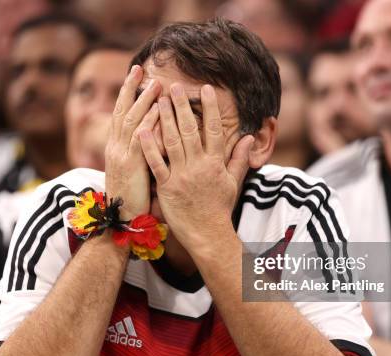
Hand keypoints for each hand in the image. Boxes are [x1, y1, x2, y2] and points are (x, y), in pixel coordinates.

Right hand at [105, 65, 160, 219]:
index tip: (136, 79)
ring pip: (131, 121)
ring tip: (154, 83)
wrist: (121, 223)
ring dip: (143, 101)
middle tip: (139, 68)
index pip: (121, 116)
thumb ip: (143, 154)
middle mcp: (115, 148)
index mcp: (117, 149)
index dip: (127, 96)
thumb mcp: (135, 173)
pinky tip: (158, 110)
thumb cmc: (132, 200)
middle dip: (130, 89)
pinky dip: (148, 123)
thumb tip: (156, 141)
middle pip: (122, 111)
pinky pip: (140, 140)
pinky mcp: (130, 166)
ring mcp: (121, 155)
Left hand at [139, 83, 253, 249]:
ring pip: (172, 142)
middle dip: (182, 106)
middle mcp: (199, 166)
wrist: (207, 234)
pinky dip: (149, 147)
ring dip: (165, 119)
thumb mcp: (233, 182)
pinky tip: (141, 130)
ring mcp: (182, 176)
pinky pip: (156, 164)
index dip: (210, 108)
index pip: (214, 130)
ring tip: (158, 99)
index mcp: (216, 163)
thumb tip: (249, 138)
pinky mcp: (166, 187)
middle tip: (174, 86)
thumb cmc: (220, 207)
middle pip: (190, 130)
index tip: (205, 89)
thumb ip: (239, 158)